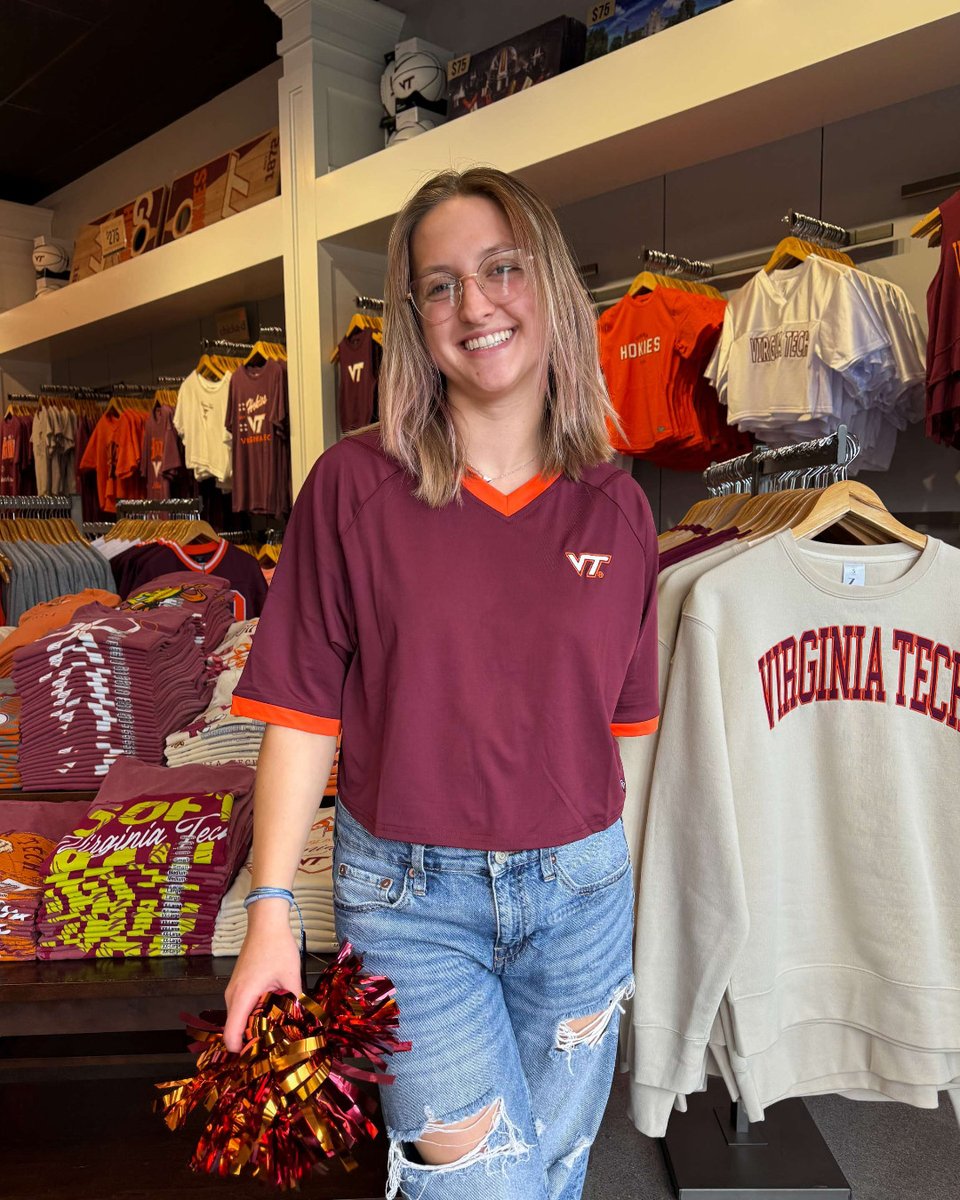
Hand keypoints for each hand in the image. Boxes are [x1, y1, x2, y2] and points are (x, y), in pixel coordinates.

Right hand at [223, 900, 302, 1052]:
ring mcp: (232, 990)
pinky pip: (242, 1008)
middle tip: (277, 1044)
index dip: (243, 1051)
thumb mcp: (291, 976)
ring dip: (254, 1026)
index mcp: (242, 997)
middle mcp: (232, 996)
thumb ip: (294, 1002)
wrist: (266, 922)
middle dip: (253, 1040)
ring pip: (239, 1019)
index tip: (261, 1056)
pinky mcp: (237, 985)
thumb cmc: (277, 947)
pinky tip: (273, 1011)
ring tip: (278, 1028)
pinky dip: (254, 1014)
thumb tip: (302, 1023)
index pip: (230, 1035)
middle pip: (235, 1030)